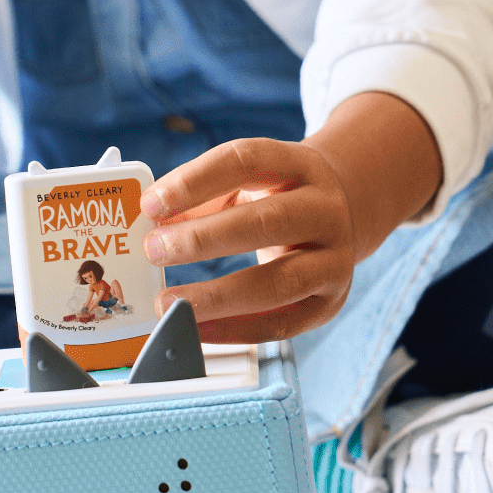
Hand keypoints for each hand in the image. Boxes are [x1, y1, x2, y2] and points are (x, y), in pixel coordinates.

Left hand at [140, 138, 355, 343]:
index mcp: (299, 165)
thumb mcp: (246, 182)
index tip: (150, 204)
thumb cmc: (278, 196)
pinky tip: (198, 329)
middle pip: (265, 222)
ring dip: (216, 296)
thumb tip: (153, 225)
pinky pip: (281, 323)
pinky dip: (235, 330)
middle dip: (202, 239)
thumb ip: (201, 199)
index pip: (245, 162)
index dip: (193, 182)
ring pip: (278, 281)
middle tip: (154, 251)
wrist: (342, 214)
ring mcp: (335, 259)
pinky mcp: (329, 303)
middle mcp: (324, 209)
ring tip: (169, 302)